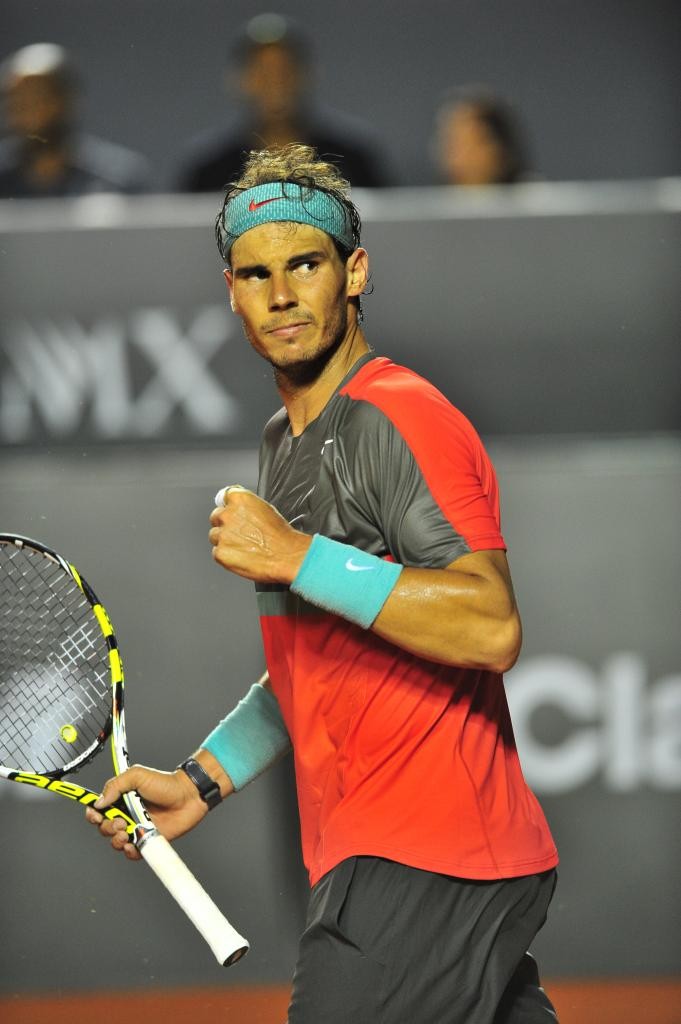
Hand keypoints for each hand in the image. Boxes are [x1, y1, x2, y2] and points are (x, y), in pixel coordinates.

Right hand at [85, 764, 207, 860]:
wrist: (188, 796)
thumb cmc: (166, 783)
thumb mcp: (138, 776)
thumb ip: (116, 785)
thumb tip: (99, 802)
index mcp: (121, 799)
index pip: (98, 810)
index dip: (93, 814)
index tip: (97, 814)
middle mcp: (126, 815)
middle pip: (104, 828)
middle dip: (107, 827)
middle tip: (121, 820)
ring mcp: (136, 829)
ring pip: (115, 842)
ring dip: (116, 839)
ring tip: (127, 831)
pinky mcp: (147, 841)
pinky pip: (132, 853)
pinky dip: (129, 851)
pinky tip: (133, 843)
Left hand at [209, 485, 310, 583]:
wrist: (286, 556)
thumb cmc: (281, 535)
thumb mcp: (266, 509)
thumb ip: (247, 506)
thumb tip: (239, 509)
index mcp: (240, 499)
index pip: (224, 496)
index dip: (228, 506)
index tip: (230, 510)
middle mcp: (228, 514)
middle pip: (216, 517)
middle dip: (224, 524)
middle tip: (239, 533)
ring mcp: (222, 534)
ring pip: (215, 536)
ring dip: (224, 540)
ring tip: (243, 546)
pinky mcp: (221, 552)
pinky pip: (217, 552)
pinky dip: (226, 555)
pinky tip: (241, 556)